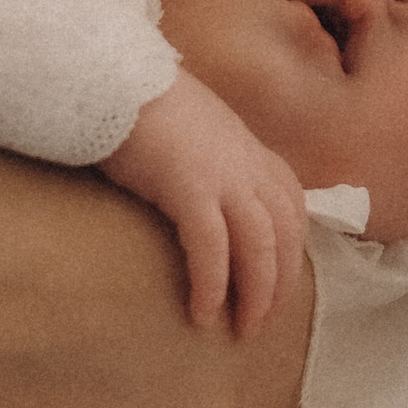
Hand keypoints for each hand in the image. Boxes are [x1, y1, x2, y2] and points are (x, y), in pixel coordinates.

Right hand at [103, 72, 308, 336]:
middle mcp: (249, 165)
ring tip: (241, 329)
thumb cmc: (143, 106)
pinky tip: (202, 313)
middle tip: (259, 322)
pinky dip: (212, 284)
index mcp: (252, 151)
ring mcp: (224, 176)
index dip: (289, 250)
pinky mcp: (190, 188)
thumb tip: (202, 198)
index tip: (278, 282)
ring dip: (255, 294)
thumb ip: (211, 163)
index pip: (292, 207)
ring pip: (259, 246)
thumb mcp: (196, 134)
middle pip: (284, 234)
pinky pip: (212, 248)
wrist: (115, 78)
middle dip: (278, 283)